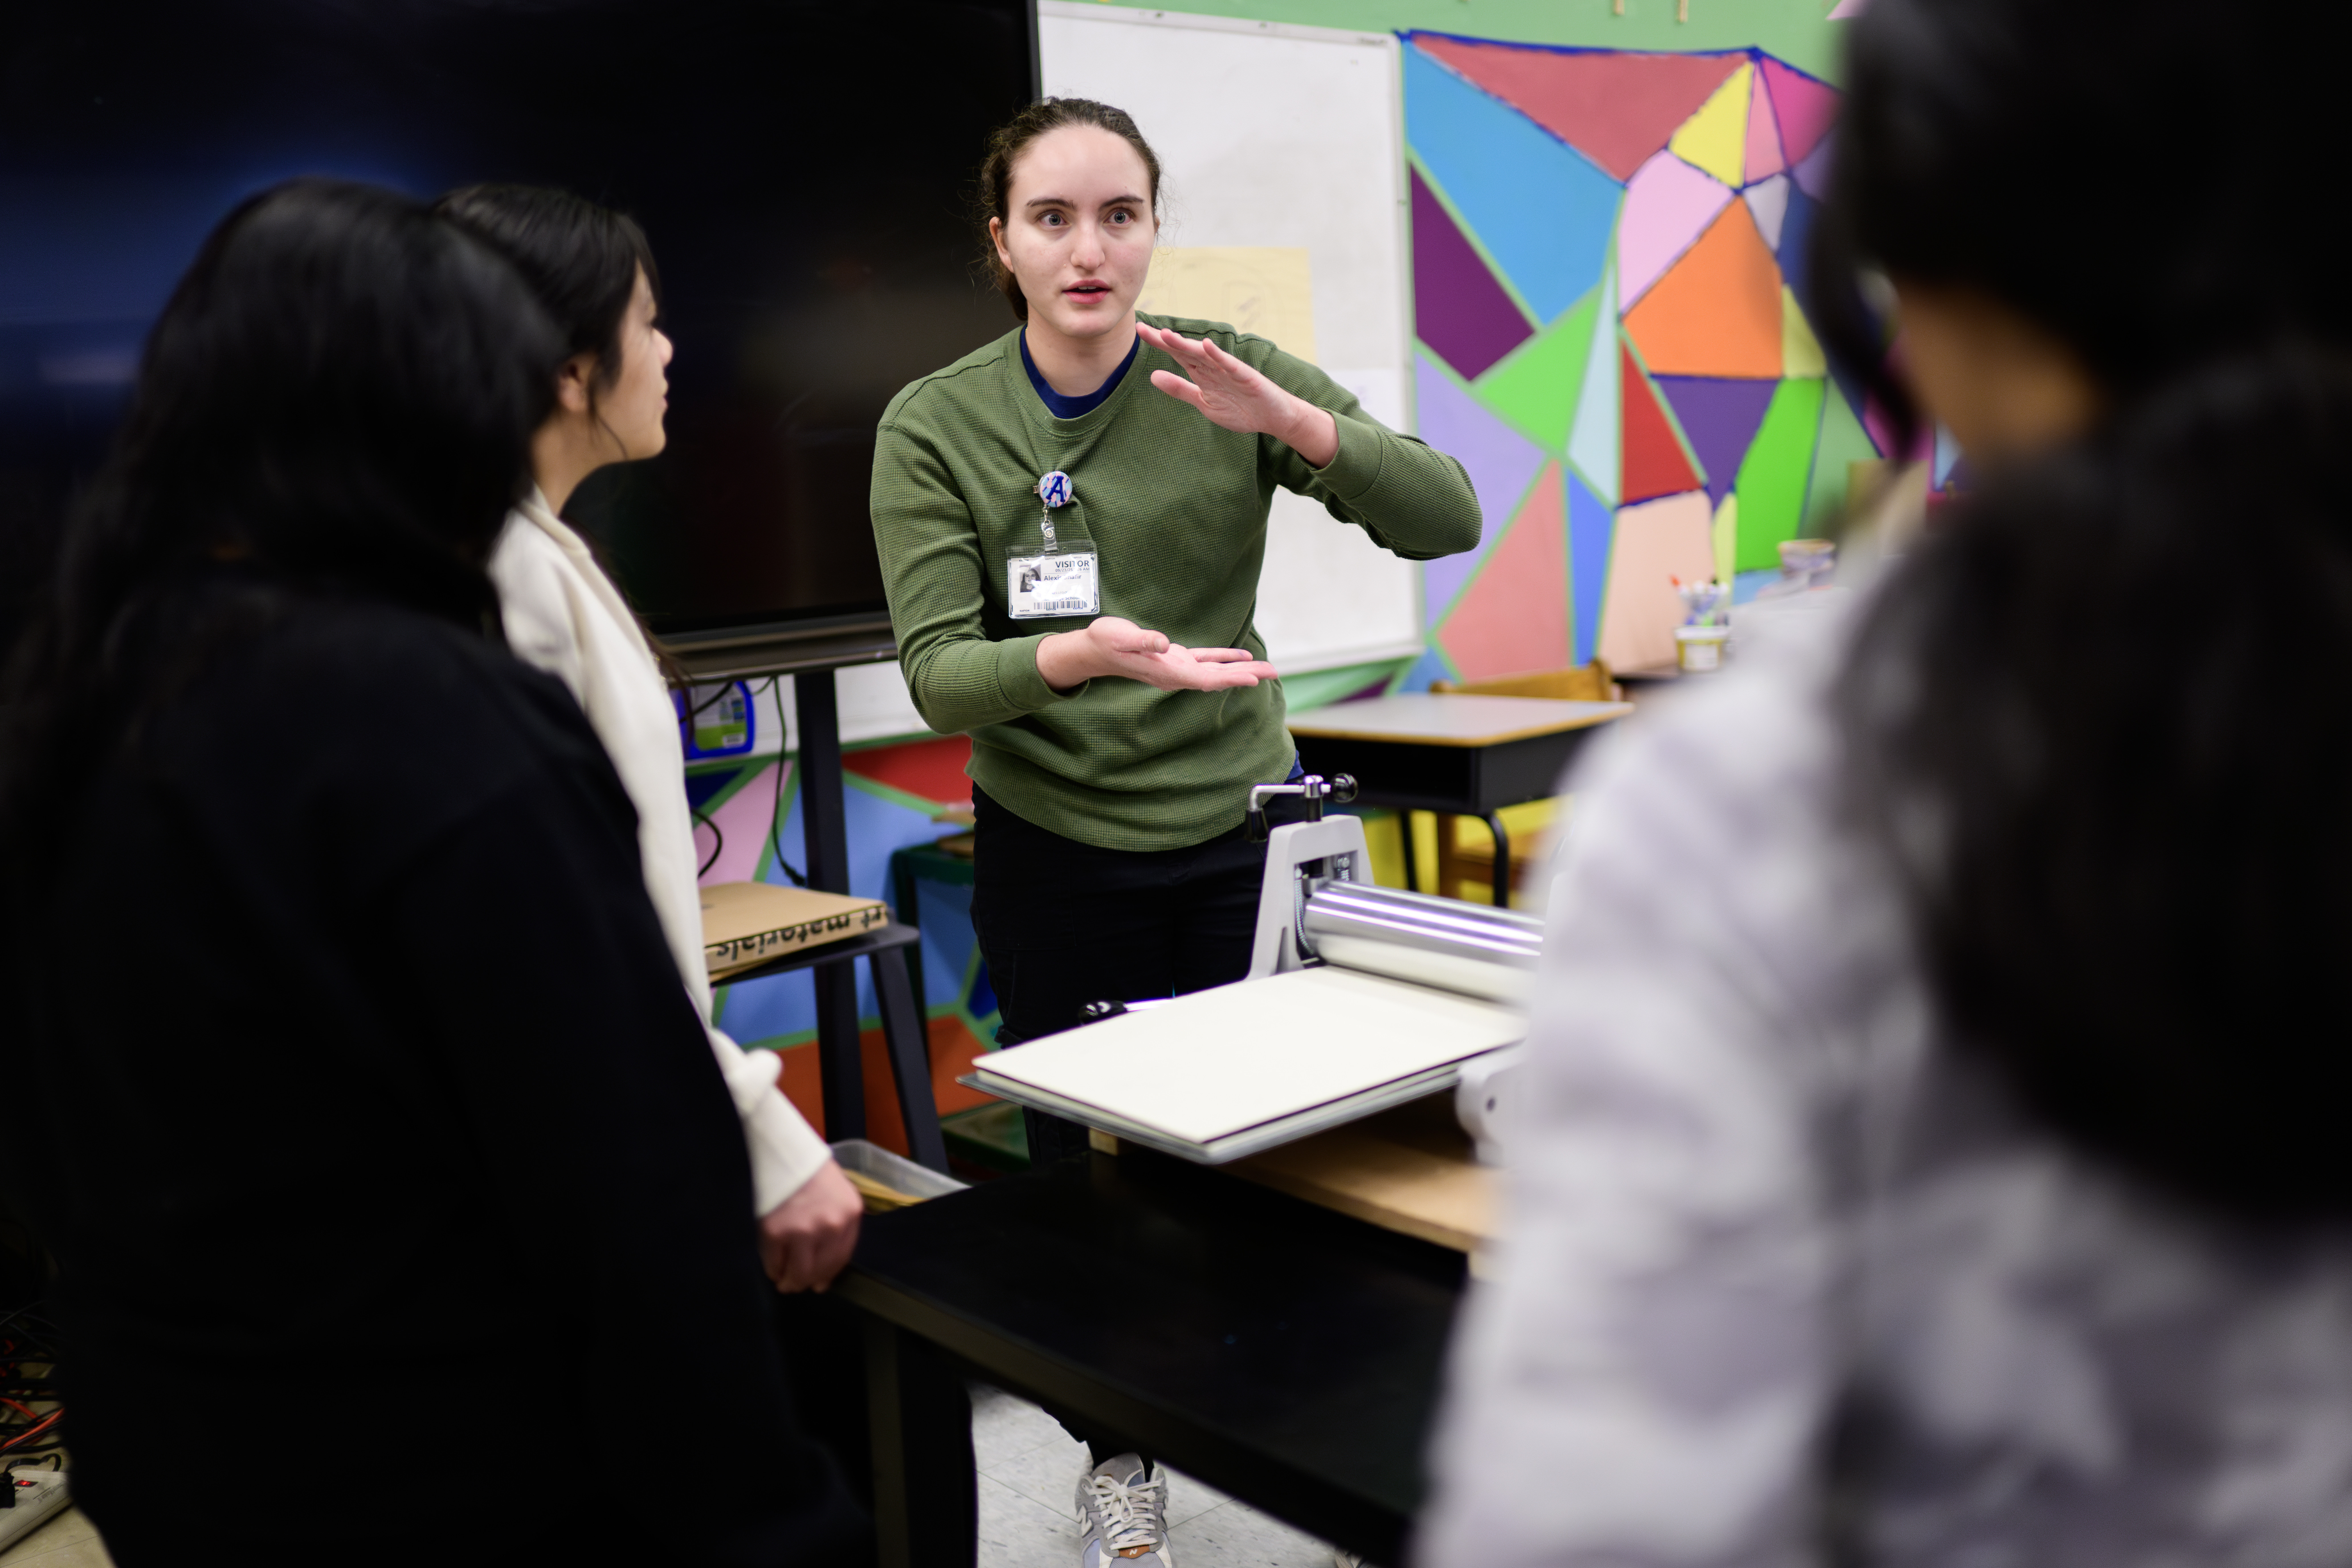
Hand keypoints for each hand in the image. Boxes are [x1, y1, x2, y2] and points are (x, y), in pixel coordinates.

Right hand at [756, 1160, 862, 1292]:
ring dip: (789, 1282)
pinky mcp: (776, 1232)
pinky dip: (772, 1269)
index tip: (819, 1284)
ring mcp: (803, 1230)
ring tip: (783, 1282)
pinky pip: (774, 1263)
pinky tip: (772, 1268)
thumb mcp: (838, 1195)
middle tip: (796, 1285)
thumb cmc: (809, 1172)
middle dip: (807, 1282)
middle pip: (820, 1270)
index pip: (842, 1259)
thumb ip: (836, 1228)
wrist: (782, 1151)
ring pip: (797, 1273)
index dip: (828, 1275)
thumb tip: (823, 1273)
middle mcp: (831, 1226)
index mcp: (850, 1214)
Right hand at [1037, 615, 1278, 692]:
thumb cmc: (1106, 642)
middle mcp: (1176, 674)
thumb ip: (1144, 641)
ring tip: (1265, 668)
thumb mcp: (1122, 637)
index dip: (1230, 678)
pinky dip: (1224, 658)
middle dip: (1245, 676)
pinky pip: (1205, 660)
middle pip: (1217, 678)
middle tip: (1273, 672)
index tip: (1252, 678)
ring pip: (1215, 671)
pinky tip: (1241, 656)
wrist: (1094, 650)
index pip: (1205, 679)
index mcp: (1167, 671)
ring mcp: (1177, 668)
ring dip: (1240, 669)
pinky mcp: (1175, 658)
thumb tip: (1165, 643)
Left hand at [1137, 323, 1338, 467]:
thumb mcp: (1203, 402)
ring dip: (1186, 345)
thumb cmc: (1240, 408)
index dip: (1159, 343)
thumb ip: (1180, 389)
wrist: (1273, 418)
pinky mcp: (1247, 378)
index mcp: (1202, 373)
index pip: (1177, 354)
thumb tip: (1152, 376)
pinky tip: (1206, 345)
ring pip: (1205, 355)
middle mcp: (1214, 367)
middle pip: (1187, 351)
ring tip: (1167, 336)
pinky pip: (1231, 365)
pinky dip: (1219, 356)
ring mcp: (1231, 371)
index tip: (1140, 330)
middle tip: (1144, 329)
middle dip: (1166, 340)